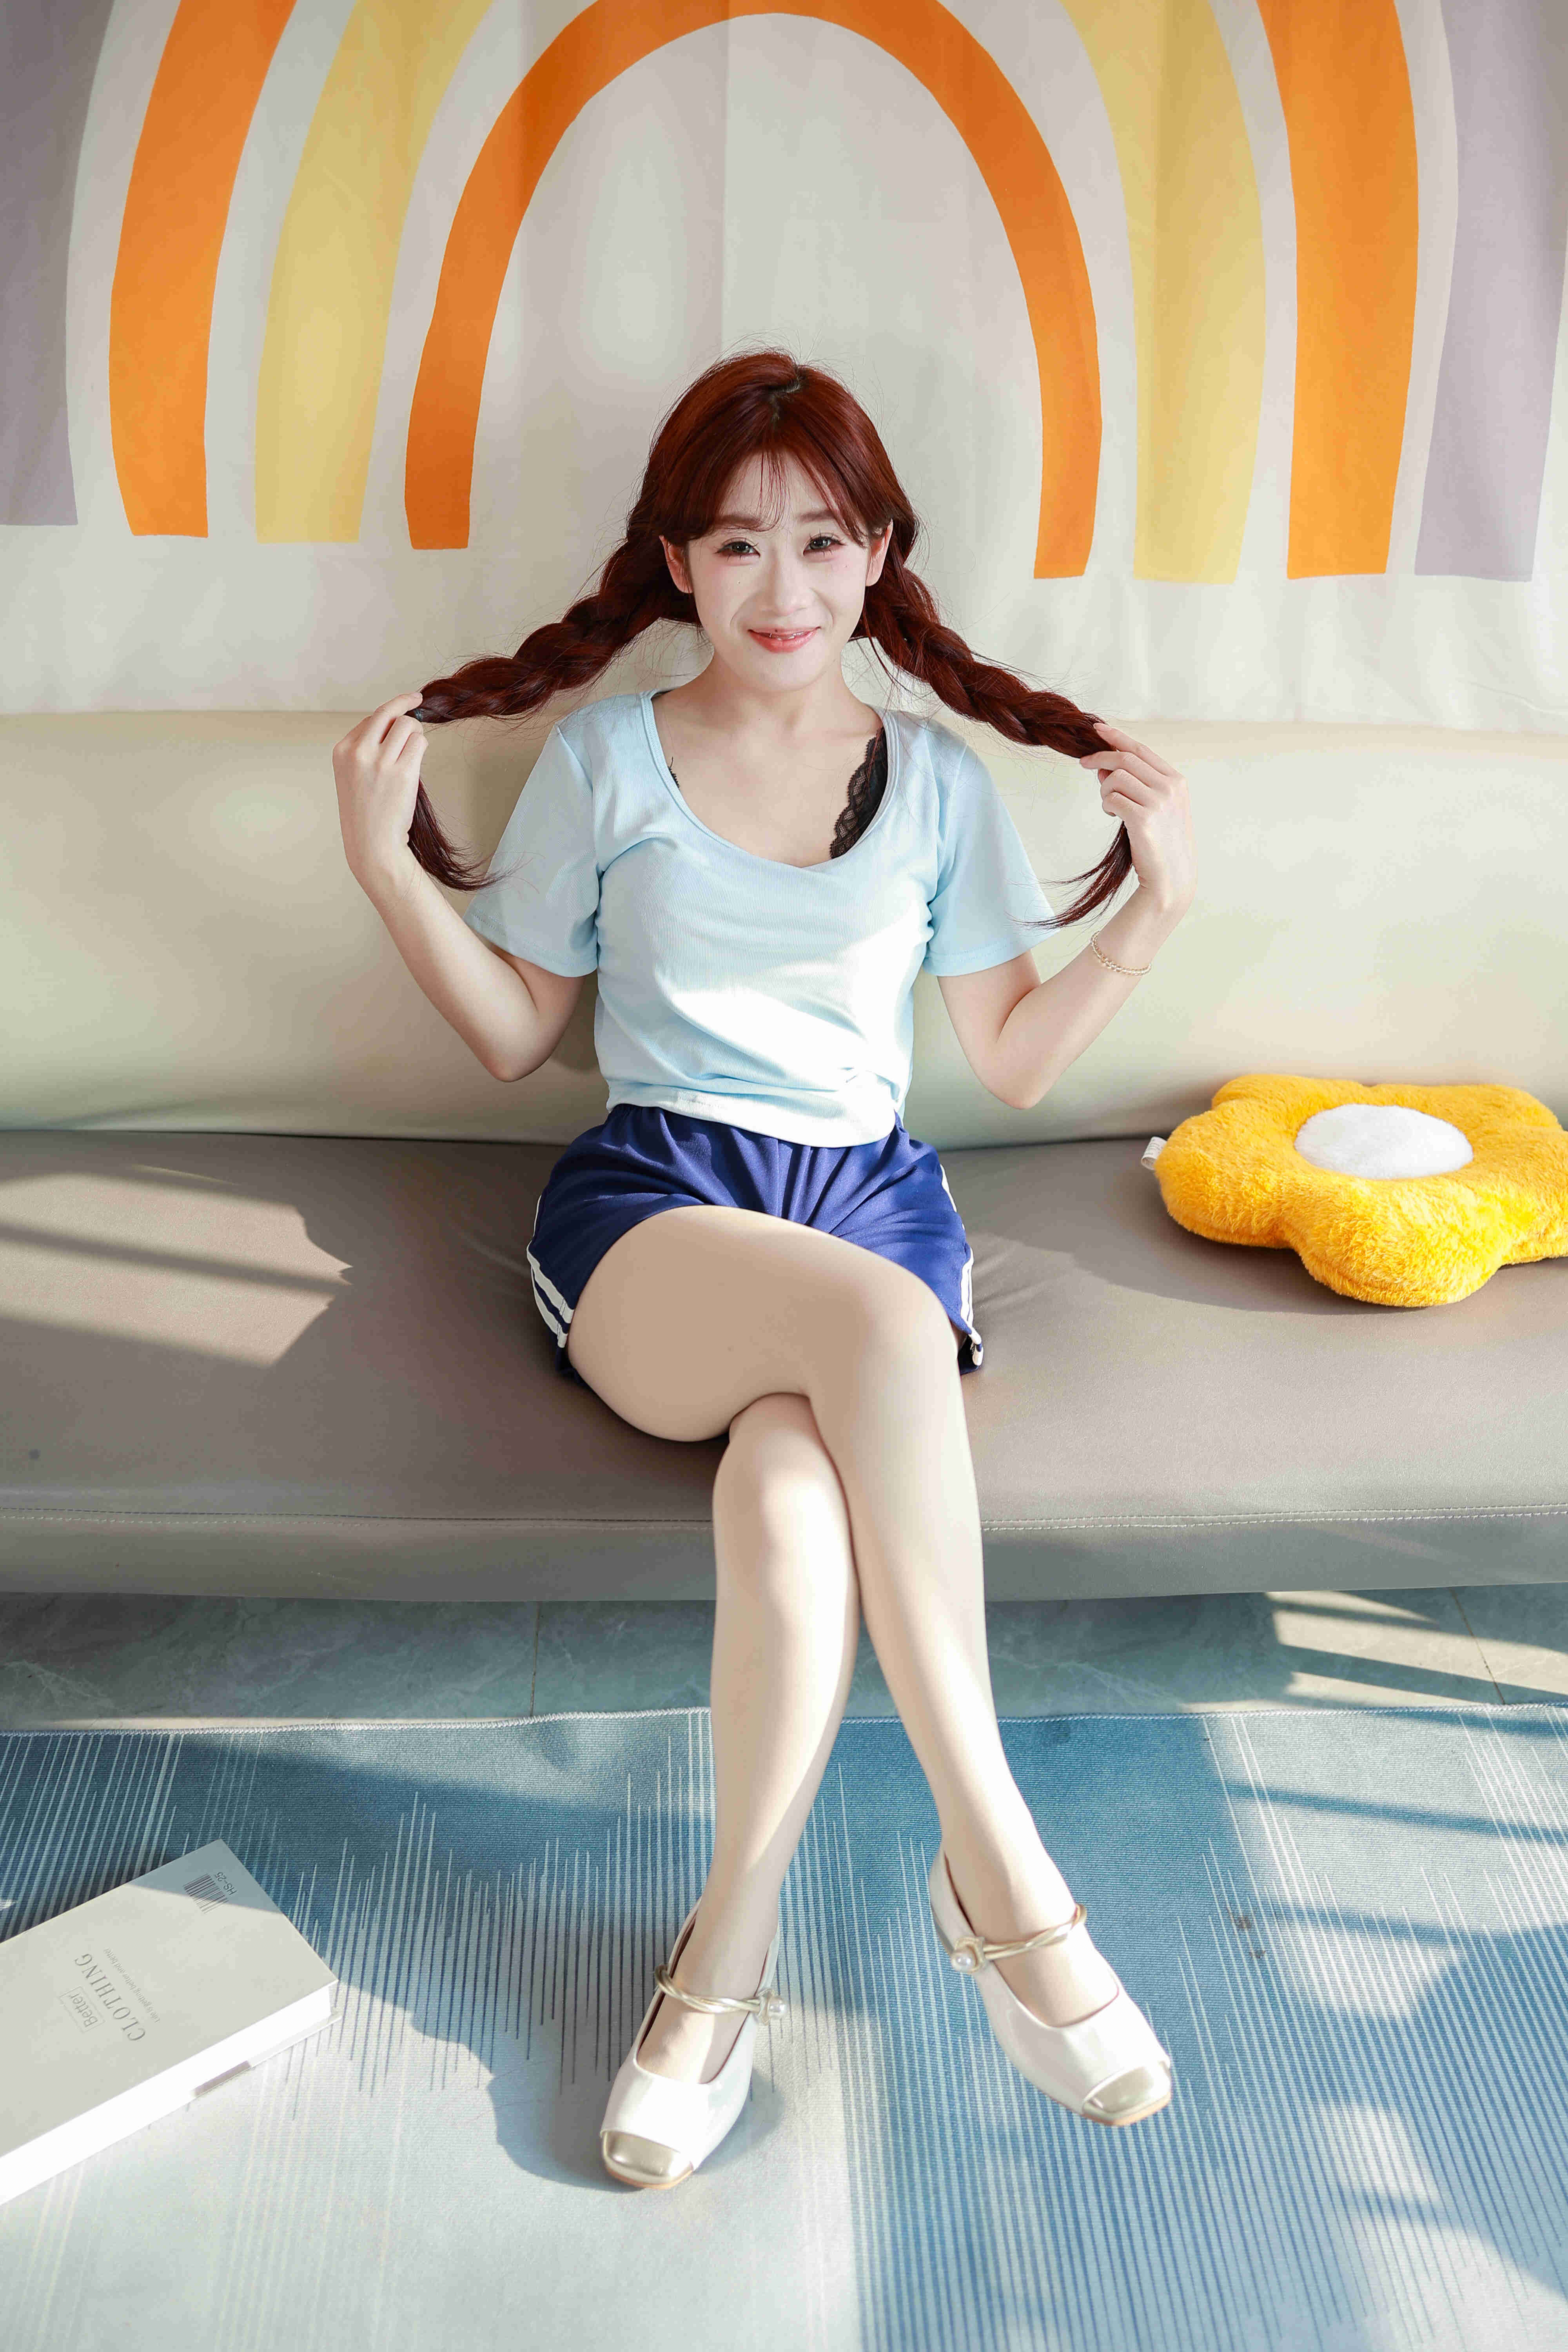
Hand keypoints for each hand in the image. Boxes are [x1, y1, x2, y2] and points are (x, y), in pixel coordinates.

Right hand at [333, 692, 426, 885]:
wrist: (372, 844)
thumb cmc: (367, 811)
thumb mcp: (354, 774)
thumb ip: (367, 748)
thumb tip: (397, 721)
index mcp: (343, 750)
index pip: (371, 718)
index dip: (390, 714)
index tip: (404, 705)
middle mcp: (358, 753)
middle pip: (389, 713)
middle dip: (405, 707)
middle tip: (417, 703)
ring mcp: (381, 762)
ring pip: (408, 726)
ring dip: (416, 734)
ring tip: (412, 752)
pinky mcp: (403, 773)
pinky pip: (420, 743)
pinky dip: (422, 748)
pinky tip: (416, 763)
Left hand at [1080, 719, 1194, 913]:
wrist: (1171, 878)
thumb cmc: (1160, 843)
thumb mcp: (1154, 807)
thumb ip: (1135, 784)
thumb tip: (1104, 765)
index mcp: (1176, 781)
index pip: (1141, 749)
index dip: (1117, 736)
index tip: (1098, 729)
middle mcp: (1170, 787)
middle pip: (1125, 758)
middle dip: (1100, 757)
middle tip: (1084, 763)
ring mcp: (1159, 802)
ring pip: (1115, 777)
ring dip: (1104, 789)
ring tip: (1110, 806)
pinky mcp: (1143, 819)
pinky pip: (1111, 799)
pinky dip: (1106, 805)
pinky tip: (1113, 816)